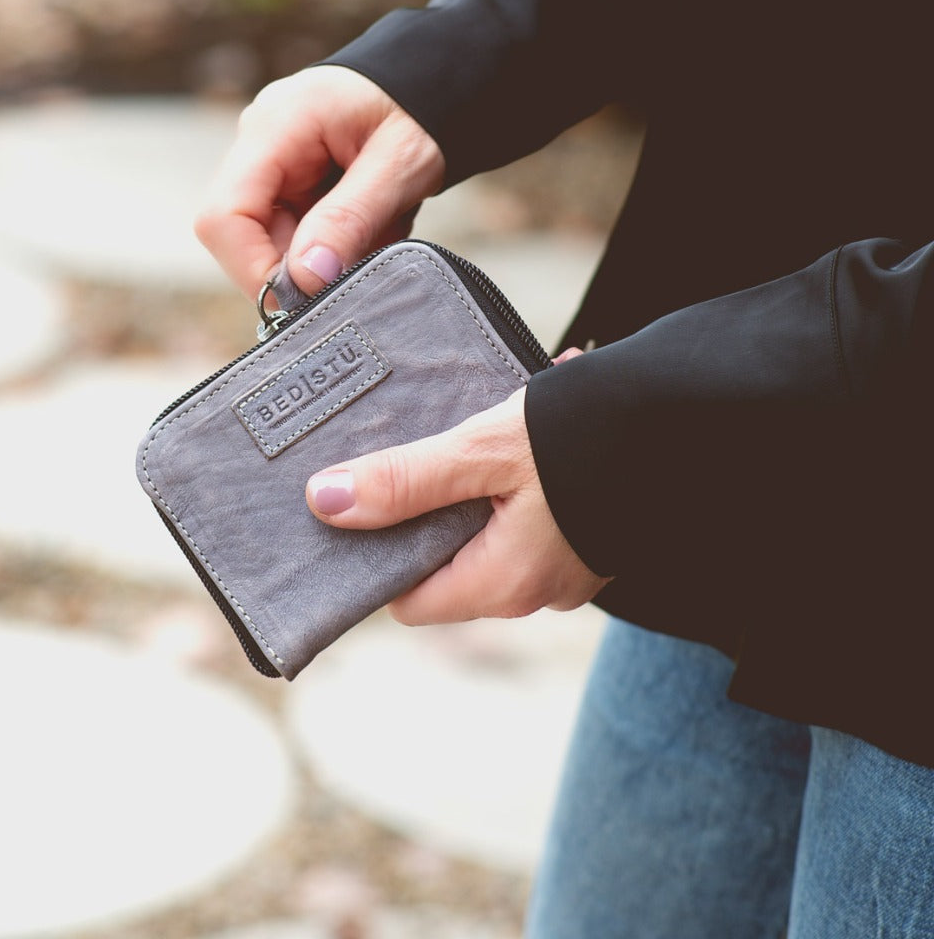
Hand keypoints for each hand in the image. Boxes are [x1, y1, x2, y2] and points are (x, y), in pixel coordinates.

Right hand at [195, 66, 445, 299]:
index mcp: (274, 128)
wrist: (437, 79)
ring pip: (277, 244)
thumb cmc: (421, 108)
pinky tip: (377, 222)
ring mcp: (272, 165)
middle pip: (245, 238)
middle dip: (305, 264)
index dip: (254, 270)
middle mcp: (259, 145)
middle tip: (368, 255)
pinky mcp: (291, 182)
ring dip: (330, 255)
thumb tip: (306, 278)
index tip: (308, 299)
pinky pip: (300, 235)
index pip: (224, 218)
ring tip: (383, 226)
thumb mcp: (400, 163)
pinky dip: (340, 244)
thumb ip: (350, 218)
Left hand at [304, 370, 609, 624]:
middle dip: (424, 508)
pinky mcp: (587, 534)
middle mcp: (535, 589)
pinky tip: (516, 427)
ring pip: (487, 533)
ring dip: (470, 484)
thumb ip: (404, 481)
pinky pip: (528, 515)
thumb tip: (323, 503)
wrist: (694, 416)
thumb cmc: (586, 436)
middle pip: (446, 564)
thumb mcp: (480, 451)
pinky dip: (512, 478)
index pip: (408, 600)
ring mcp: (567, 566)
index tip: (356, 507)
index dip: (376, 557)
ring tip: (465, 428)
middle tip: (406, 452)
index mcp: (503, 583)